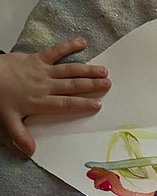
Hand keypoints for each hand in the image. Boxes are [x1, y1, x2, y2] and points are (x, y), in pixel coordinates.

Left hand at [0, 38, 110, 155]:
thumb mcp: (8, 120)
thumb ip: (21, 136)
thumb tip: (30, 152)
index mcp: (40, 102)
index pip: (66, 104)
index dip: (82, 104)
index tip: (98, 104)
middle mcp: (45, 86)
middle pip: (72, 86)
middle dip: (91, 85)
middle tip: (108, 84)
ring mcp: (42, 71)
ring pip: (69, 70)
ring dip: (87, 70)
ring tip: (103, 71)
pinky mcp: (37, 58)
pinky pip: (55, 51)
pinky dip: (69, 46)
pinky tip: (82, 43)